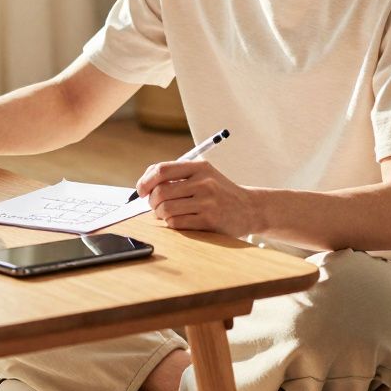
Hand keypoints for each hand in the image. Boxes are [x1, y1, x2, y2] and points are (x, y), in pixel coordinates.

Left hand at [135, 159, 256, 236]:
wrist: (250, 208)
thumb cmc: (220, 192)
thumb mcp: (204, 175)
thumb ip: (177, 175)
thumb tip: (145, 183)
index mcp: (199, 167)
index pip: (162, 170)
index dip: (145, 181)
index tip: (140, 190)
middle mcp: (204, 182)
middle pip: (161, 191)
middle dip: (152, 201)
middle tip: (155, 205)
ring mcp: (207, 202)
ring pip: (166, 209)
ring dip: (160, 214)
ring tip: (166, 214)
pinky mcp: (209, 220)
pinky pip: (177, 223)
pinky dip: (171, 224)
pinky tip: (178, 221)